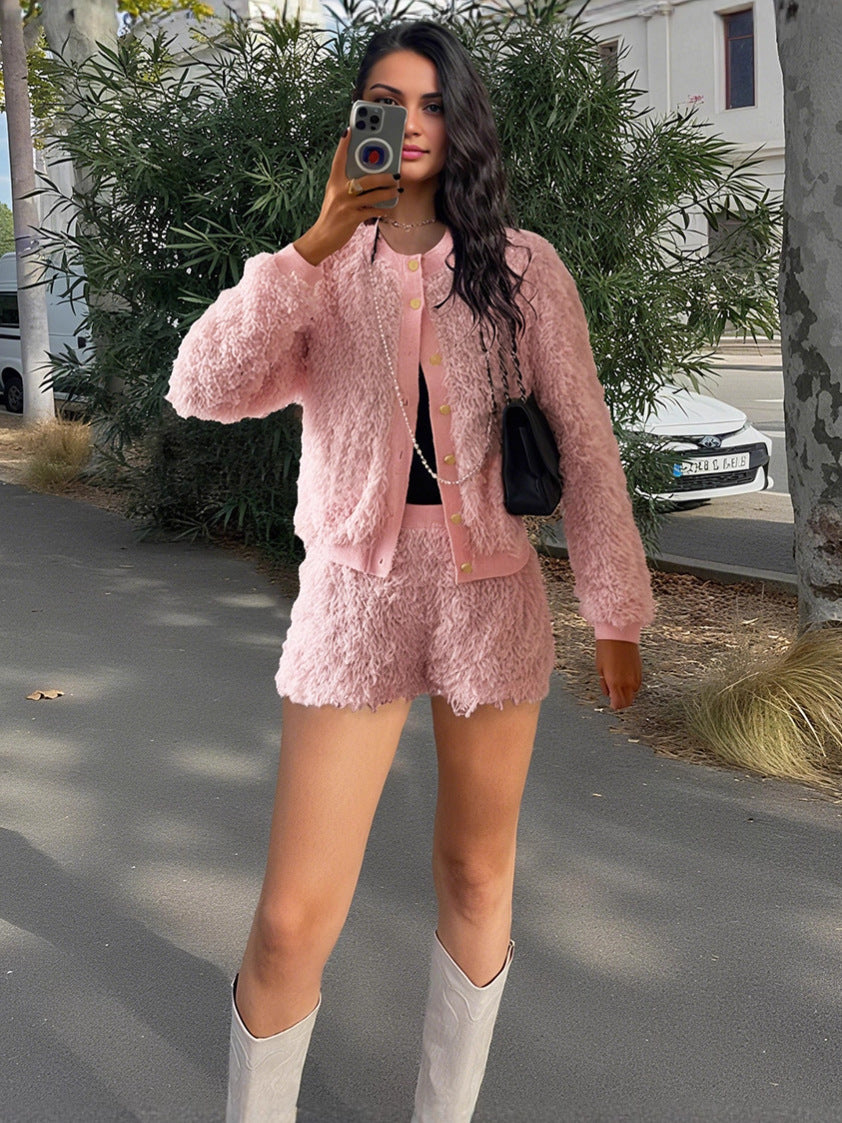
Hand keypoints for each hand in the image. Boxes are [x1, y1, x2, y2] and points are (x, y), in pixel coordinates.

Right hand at [294, 129, 399, 265]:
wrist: (321, 237)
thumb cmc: (332, 215)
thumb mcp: (335, 195)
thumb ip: (347, 184)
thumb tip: (367, 174)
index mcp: (334, 182)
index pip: (339, 159)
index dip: (344, 144)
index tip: (349, 130)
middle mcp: (339, 190)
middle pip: (366, 178)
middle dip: (383, 176)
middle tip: (395, 174)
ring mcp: (345, 204)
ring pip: (373, 194)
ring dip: (388, 192)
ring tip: (396, 190)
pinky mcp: (351, 217)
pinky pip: (372, 210)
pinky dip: (382, 209)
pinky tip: (388, 208)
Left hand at [595, 639, 641, 709]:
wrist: (619, 636)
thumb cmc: (607, 649)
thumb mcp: (600, 669)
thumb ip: (604, 684)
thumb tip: (608, 692)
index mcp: (615, 683)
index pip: (618, 704)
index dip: (614, 706)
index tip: (612, 705)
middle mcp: (627, 682)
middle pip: (628, 702)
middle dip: (621, 703)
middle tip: (615, 699)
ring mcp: (635, 677)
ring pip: (633, 694)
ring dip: (627, 694)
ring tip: (619, 687)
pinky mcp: (640, 671)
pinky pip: (637, 685)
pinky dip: (631, 686)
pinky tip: (625, 681)